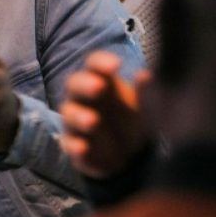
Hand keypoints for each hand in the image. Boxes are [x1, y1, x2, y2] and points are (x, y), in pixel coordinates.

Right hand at [61, 51, 151, 178]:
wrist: (128, 154)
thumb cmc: (130, 119)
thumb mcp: (142, 106)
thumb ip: (144, 92)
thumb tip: (145, 75)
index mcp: (102, 80)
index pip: (94, 64)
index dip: (101, 62)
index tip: (117, 65)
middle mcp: (84, 98)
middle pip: (75, 84)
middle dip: (85, 84)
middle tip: (99, 87)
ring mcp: (76, 121)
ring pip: (70, 114)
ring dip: (79, 116)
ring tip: (93, 121)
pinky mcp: (74, 145)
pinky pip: (70, 144)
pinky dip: (75, 146)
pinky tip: (84, 148)